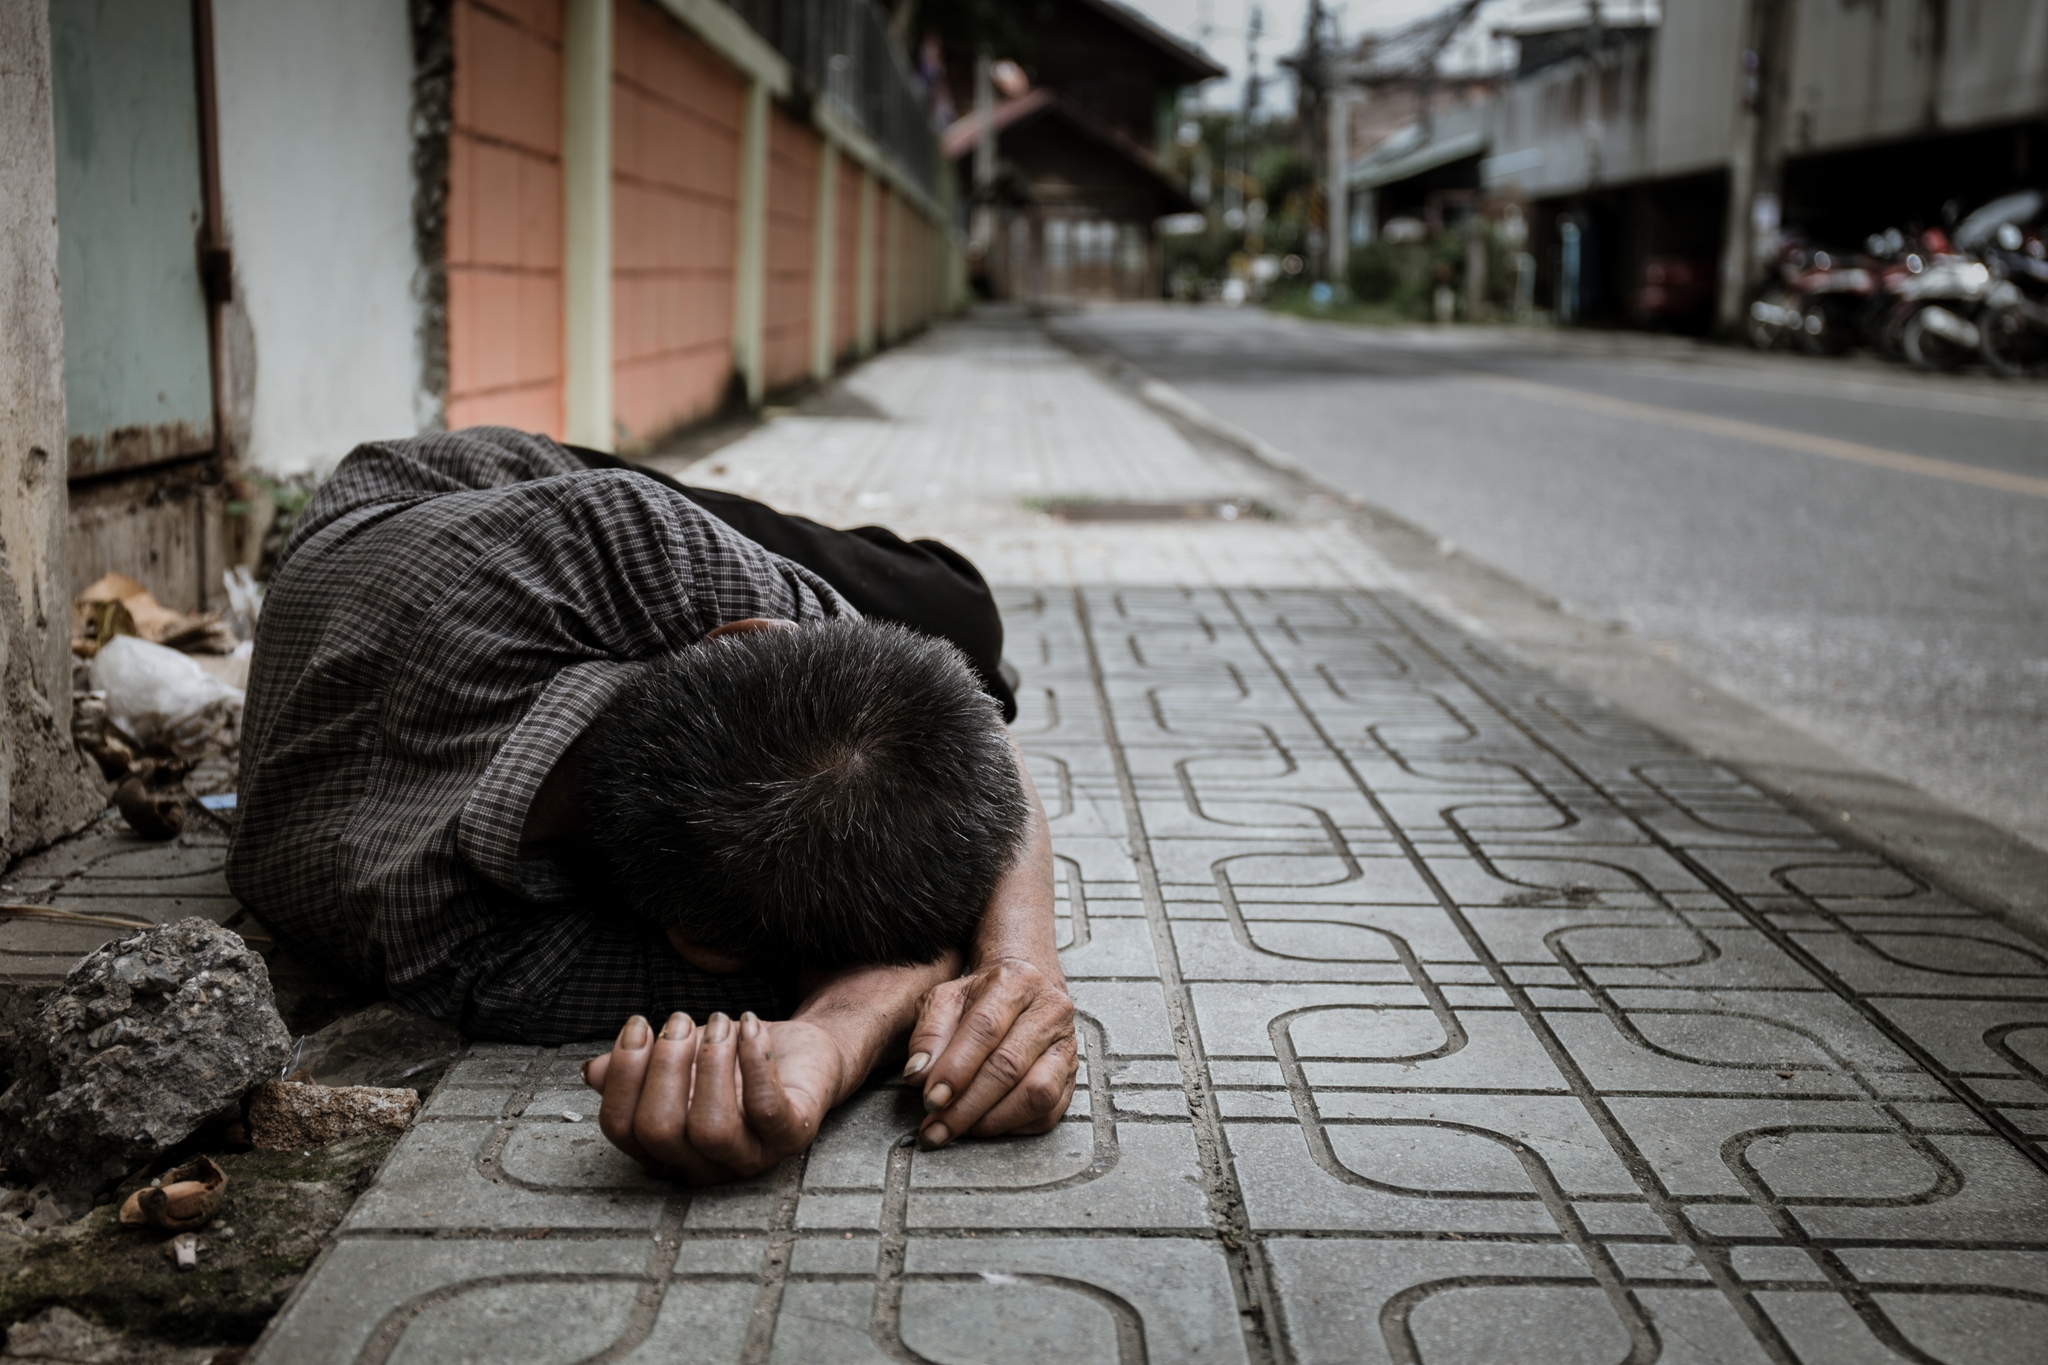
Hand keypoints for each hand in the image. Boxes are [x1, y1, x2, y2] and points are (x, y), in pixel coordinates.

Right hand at [584, 1011, 847, 1183]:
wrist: (802, 1054)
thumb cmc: (732, 1062)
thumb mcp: (680, 1059)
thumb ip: (637, 1069)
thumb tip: (591, 1072)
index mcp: (666, 1151)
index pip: (621, 1128)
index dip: (623, 1073)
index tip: (638, 1024)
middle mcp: (703, 1165)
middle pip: (660, 1131)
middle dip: (664, 1065)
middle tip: (681, 1020)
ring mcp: (751, 1157)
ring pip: (711, 1129)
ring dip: (710, 1063)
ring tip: (721, 1023)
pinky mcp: (792, 1136)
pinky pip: (767, 1109)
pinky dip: (754, 1062)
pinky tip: (750, 1026)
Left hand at [904, 957, 1076, 1146]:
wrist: (1024, 989)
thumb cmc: (981, 996)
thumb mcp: (945, 998)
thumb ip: (928, 1033)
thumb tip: (918, 1075)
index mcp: (1015, 982)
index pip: (985, 1029)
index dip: (956, 1069)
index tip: (932, 1100)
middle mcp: (1049, 1011)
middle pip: (1009, 1066)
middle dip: (967, 1106)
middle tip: (937, 1128)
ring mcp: (1066, 1045)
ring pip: (1037, 1094)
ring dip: (993, 1120)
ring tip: (962, 1128)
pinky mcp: (1072, 1075)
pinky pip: (1049, 1113)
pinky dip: (1015, 1127)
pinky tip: (987, 1124)